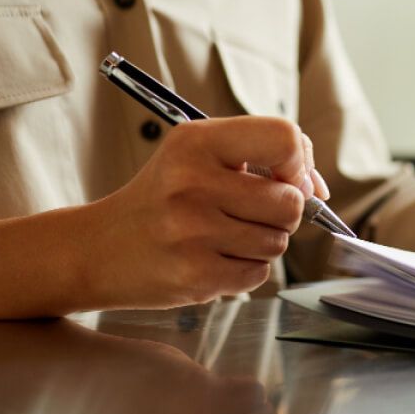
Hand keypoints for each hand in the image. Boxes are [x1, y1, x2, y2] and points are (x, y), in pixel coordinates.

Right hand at [86, 117, 330, 308]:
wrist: (98, 249)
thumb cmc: (162, 199)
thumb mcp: (199, 155)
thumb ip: (262, 158)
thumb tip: (316, 188)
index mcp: (196, 142)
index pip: (284, 138)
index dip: (300, 163)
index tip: (288, 179)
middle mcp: (192, 183)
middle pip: (290, 202)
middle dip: (280, 212)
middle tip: (246, 212)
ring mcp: (192, 232)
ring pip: (278, 241)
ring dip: (261, 242)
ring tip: (220, 236)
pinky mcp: (195, 275)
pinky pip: (259, 273)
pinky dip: (245, 269)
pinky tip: (212, 258)